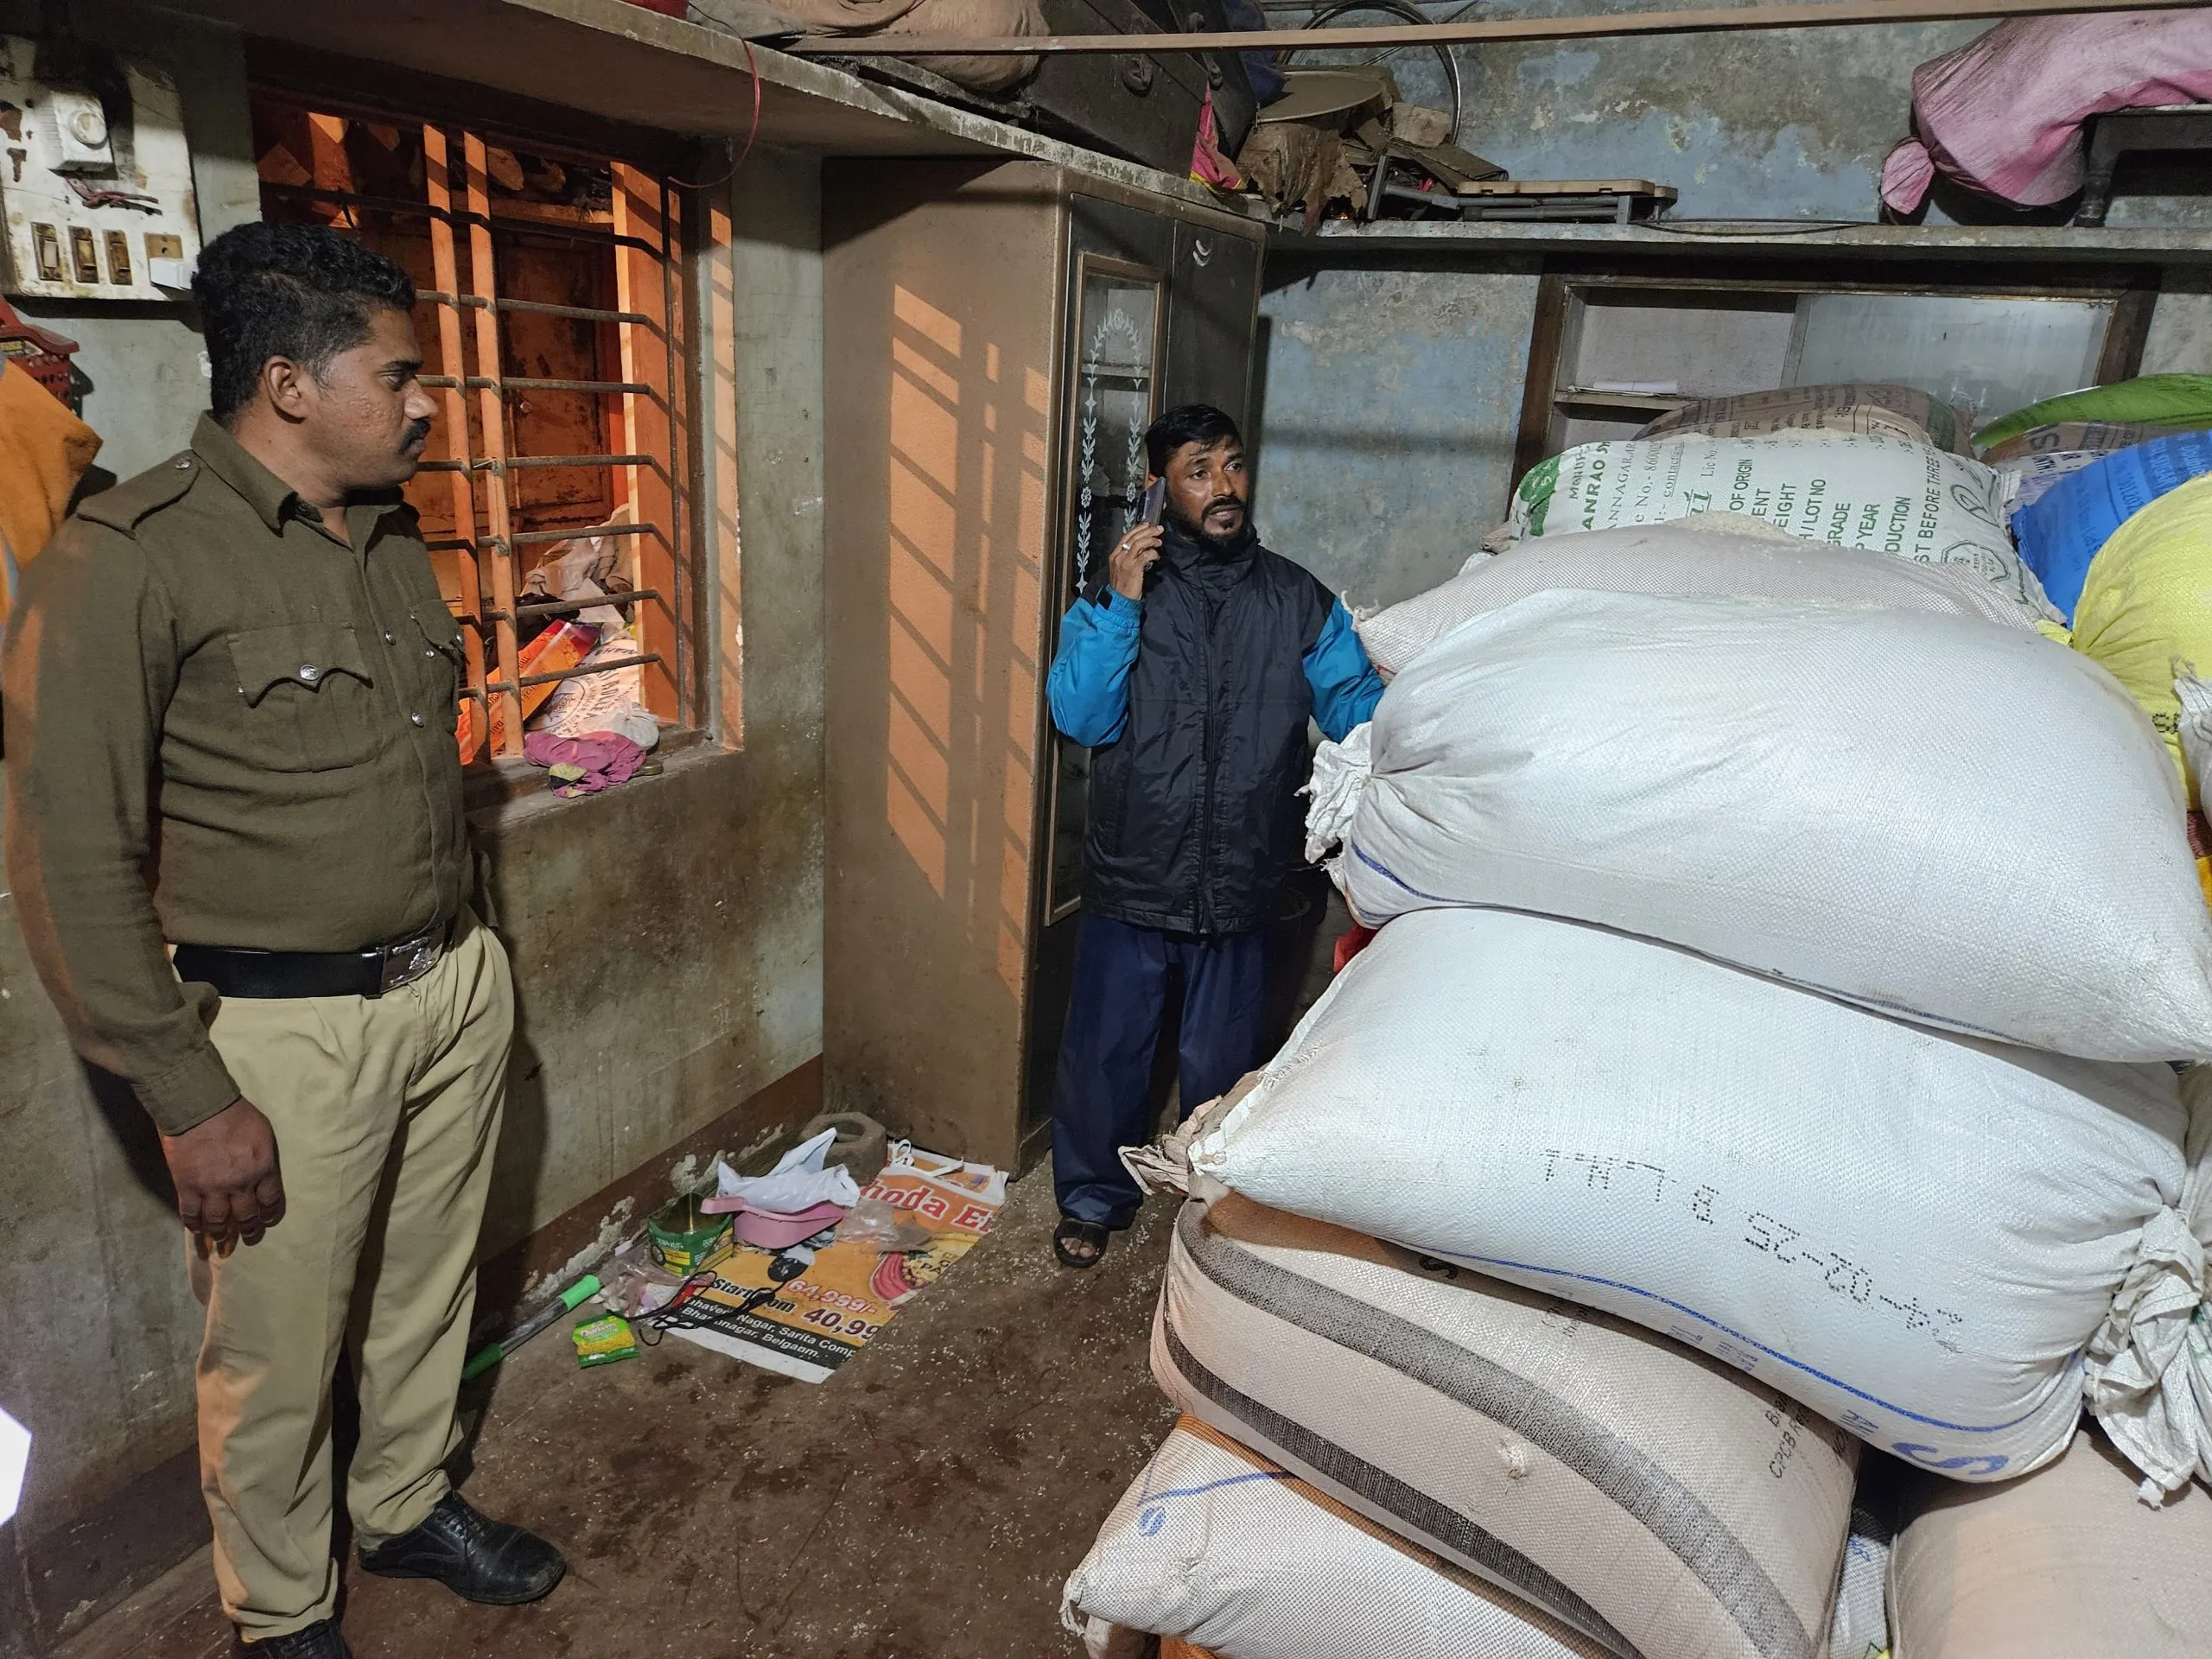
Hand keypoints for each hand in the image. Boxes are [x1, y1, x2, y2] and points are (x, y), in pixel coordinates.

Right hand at [161, 1096, 284, 1254]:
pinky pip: (191, 1215)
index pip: (271, 1201)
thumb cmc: (236, 1114)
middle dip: (248, 1230)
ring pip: (219, 1221)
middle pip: (247, 1216)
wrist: (199, 1107)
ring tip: (222, 1243)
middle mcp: (241, 1184)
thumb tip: (261, 1170)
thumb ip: (263, 1156)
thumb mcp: (263, 1132)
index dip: (269, 1214)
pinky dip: (194, 1228)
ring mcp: (212, 1188)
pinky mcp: (187, 1187)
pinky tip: (197, 1234)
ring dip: (221, 1235)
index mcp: (263, 1169)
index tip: (266, 1221)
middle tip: (248, 1239)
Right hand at [1108, 523, 1163, 600]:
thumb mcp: (1123, 568)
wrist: (1119, 601)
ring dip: (1151, 540)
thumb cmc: (1123, 587)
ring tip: (1159, 542)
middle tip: (1158, 529)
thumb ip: (1130, 557)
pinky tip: (1156, 556)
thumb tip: (1144, 548)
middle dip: (1148, 531)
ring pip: (1139, 543)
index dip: (1138, 529)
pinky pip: (1145, 555)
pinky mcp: (1133, 569)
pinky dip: (1152, 553)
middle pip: (1134, 537)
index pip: (1127, 536)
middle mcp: (1119, 556)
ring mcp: (1125, 562)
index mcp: (1115, 555)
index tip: (1148, 525)